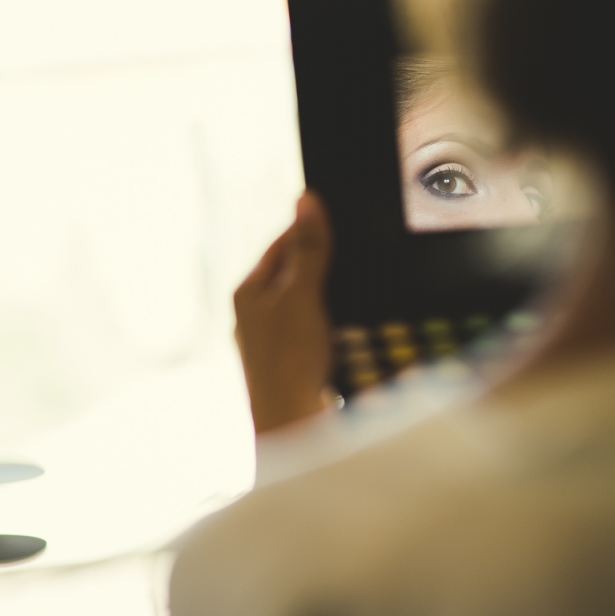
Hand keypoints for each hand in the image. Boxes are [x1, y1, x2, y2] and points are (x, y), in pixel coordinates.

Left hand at [233, 191, 332, 433]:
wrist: (291, 424)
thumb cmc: (289, 359)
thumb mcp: (302, 295)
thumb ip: (307, 249)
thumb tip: (307, 200)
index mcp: (248, 291)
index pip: (281, 243)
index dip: (309, 228)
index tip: (340, 216)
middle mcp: (254, 314)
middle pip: (294, 274)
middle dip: (323, 265)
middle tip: (356, 255)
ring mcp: (271, 341)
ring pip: (306, 303)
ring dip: (331, 297)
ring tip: (357, 291)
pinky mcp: (290, 363)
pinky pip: (316, 330)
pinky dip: (334, 324)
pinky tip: (351, 329)